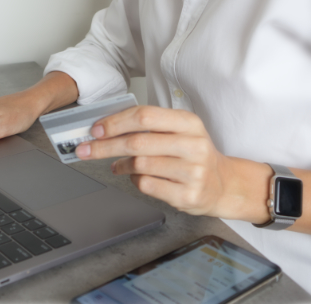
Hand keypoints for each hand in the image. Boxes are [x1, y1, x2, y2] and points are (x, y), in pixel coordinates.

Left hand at [74, 105, 266, 220]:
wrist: (224, 184)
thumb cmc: (194, 155)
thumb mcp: (180, 132)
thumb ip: (150, 127)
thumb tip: (106, 128)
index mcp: (189, 123)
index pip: (145, 117)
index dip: (116, 122)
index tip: (96, 129)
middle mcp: (193, 145)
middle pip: (138, 142)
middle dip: (105, 146)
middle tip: (86, 149)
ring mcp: (192, 172)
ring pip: (140, 165)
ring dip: (120, 165)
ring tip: (116, 166)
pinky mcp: (188, 195)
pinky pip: (147, 185)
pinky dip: (135, 181)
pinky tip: (137, 178)